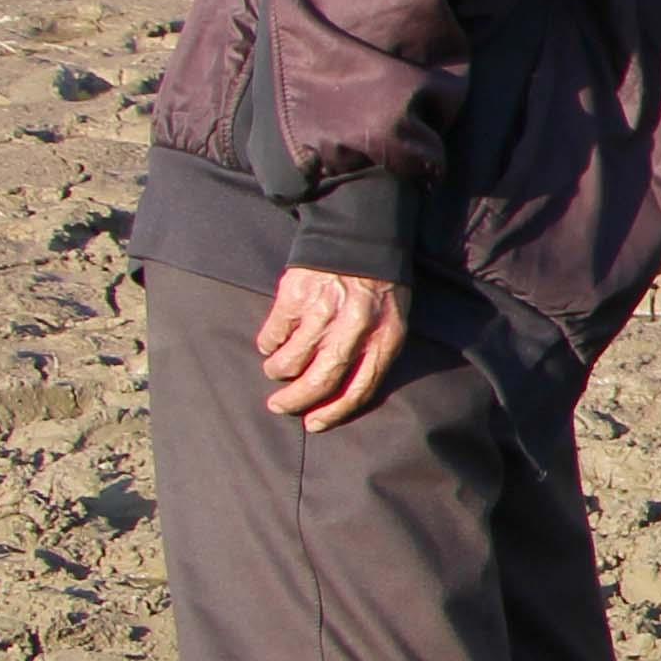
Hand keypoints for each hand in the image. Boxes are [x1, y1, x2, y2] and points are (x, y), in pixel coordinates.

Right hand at [255, 268, 408, 430]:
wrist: (359, 237)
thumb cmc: (378, 287)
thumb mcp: (392, 321)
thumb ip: (372, 355)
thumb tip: (339, 395)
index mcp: (385, 337)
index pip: (359, 389)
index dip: (334, 412)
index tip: (314, 423)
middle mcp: (355, 328)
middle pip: (321, 380)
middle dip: (296, 400)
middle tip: (280, 407)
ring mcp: (323, 312)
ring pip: (291, 361)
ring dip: (279, 372)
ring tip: (277, 370)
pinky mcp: (295, 296)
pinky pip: (273, 335)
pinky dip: (268, 344)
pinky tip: (273, 342)